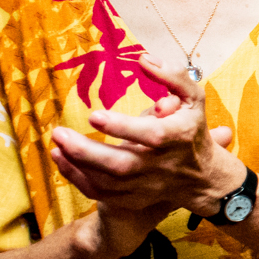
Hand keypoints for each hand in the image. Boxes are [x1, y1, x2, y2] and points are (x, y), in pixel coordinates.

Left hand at [50, 54, 247, 219]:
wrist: (202, 176)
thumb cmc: (192, 129)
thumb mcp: (193, 98)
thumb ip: (172, 76)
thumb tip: (143, 59)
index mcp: (178, 137)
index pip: (151, 136)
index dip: (122, 127)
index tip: (94, 115)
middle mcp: (162, 165)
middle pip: (122, 165)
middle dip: (86, 151)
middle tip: (59, 133)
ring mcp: (147, 186)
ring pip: (107, 183)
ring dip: (76, 165)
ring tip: (56, 145)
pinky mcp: (134, 199)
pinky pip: (101, 195)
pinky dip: (77, 179)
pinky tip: (61, 160)